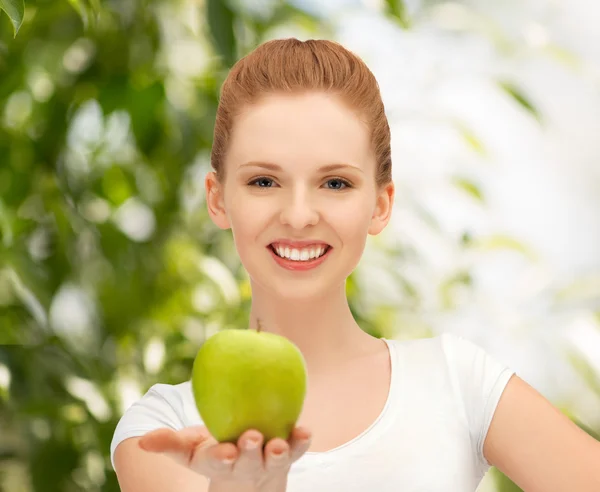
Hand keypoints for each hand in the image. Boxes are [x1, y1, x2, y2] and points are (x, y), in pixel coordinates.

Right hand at [138, 425, 311, 489]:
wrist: (248, 473)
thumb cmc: (215, 453)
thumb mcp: (190, 450)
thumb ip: (169, 444)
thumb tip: (143, 441)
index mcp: (220, 463)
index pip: (218, 462)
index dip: (221, 457)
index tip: (225, 452)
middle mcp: (246, 465)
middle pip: (248, 461)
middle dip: (249, 451)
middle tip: (251, 437)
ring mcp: (268, 461)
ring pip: (275, 459)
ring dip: (279, 451)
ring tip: (280, 443)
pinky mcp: (288, 454)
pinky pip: (297, 448)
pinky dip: (302, 441)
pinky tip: (305, 430)